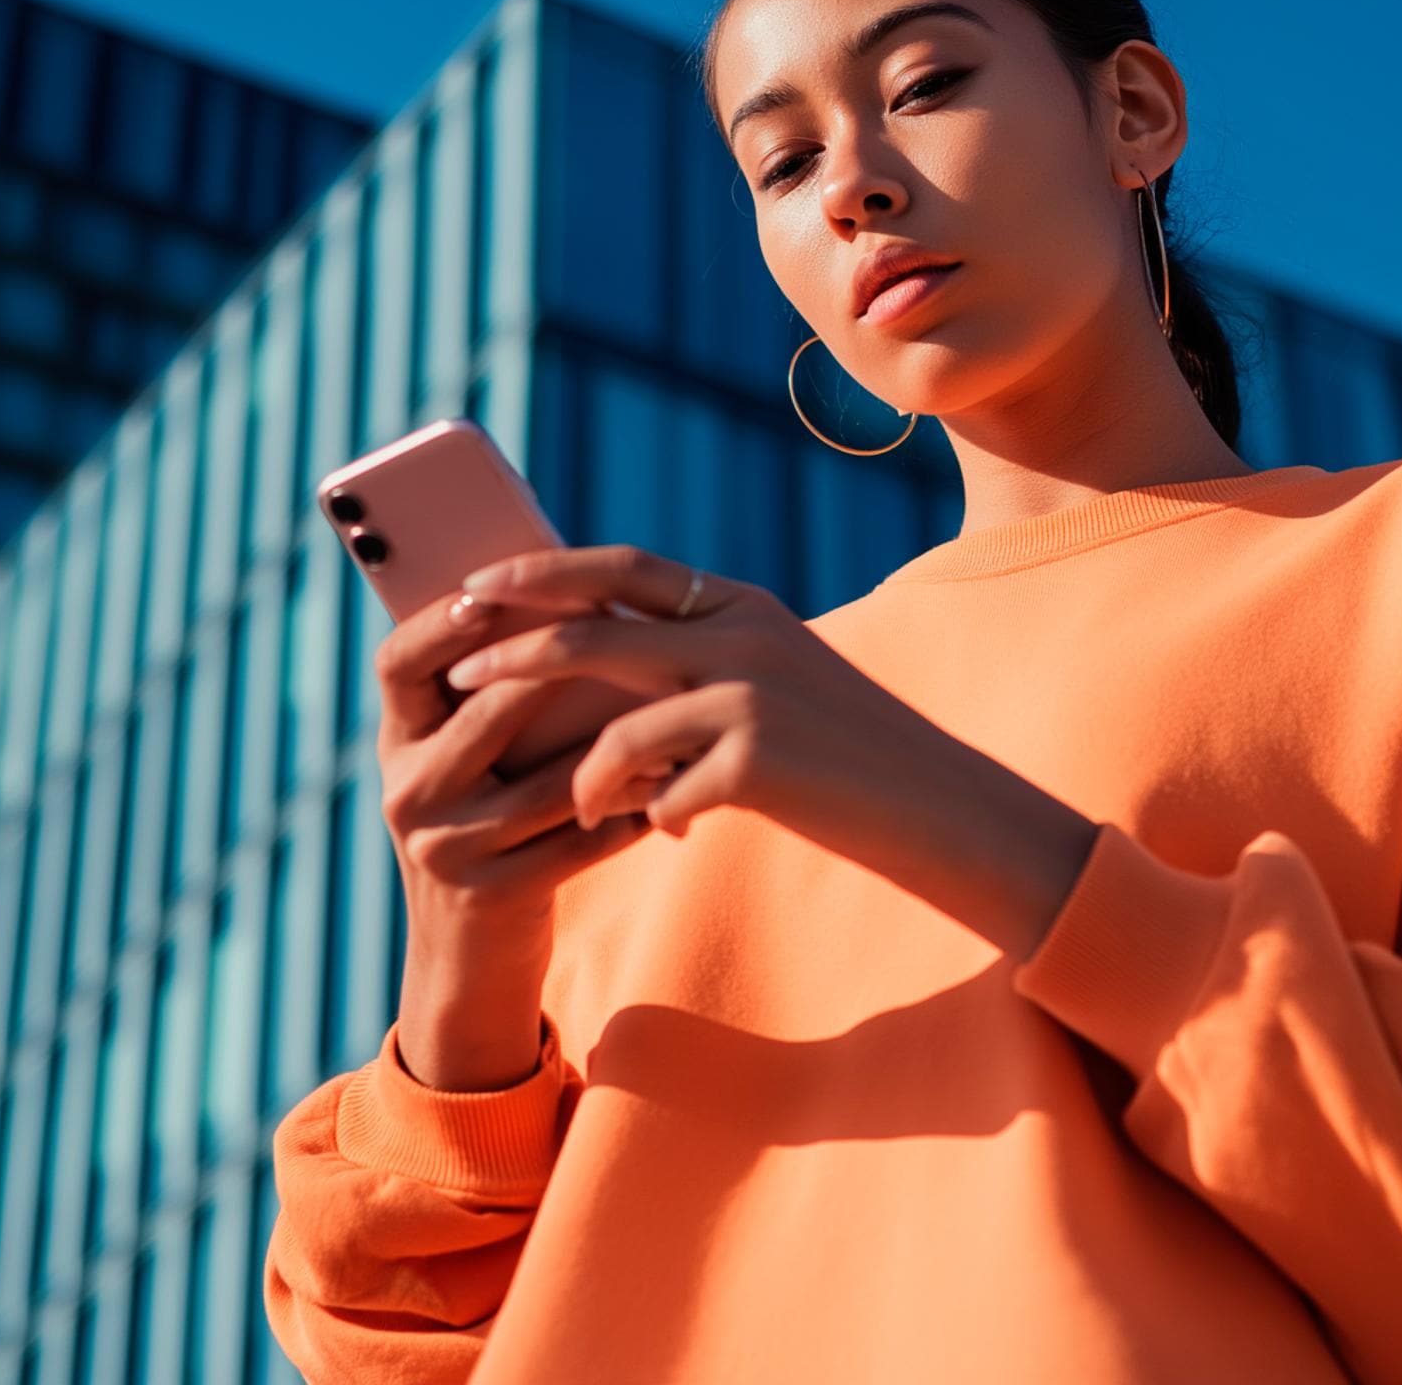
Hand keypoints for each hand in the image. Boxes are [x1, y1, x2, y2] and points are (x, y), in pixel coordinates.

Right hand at [370, 573, 652, 1088]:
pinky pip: (581, 839)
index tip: (489, 586)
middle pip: (488, 714)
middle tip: (624, 631)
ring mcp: (448, 849)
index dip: (439, 622)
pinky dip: (633, 810)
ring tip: (677, 706)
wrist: (468, 957)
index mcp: (398, 744)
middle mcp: (409, 794)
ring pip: (552, 779)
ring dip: (622, 744)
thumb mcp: (463, 765)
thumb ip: (488, 698)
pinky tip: (674, 787)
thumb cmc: (485, 826)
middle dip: (561, 671)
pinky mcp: (495, 896)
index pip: (397, 664)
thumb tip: (562, 595)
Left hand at [445, 544, 1102, 955]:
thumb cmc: (852, 760)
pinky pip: (659, 790)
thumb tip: (609, 700)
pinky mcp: (759, 759)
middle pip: (599, 625)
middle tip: (458, 661)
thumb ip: (702, 675)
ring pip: (618, 721)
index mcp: (743, 604)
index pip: (624, 568)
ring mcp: (752, 692)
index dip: (545, 572)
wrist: (944, 809)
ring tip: (564, 802)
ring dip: (580, 768)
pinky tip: (676, 833)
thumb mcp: (780, 691)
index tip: (479, 584)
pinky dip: (654, 816)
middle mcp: (742, 632)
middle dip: (518, 641)